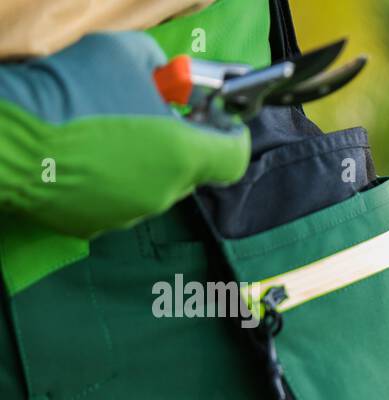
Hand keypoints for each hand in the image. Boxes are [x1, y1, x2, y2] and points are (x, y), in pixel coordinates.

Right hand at [0, 32, 249, 237]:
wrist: (7, 136)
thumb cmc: (70, 89)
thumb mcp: (125, 53)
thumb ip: (161, 69)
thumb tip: (168, 80)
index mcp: (183, 155)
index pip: (235, 157)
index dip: (231, 134)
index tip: (216, 117)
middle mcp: (163, 193)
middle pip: (191, 171)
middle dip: (181, 144)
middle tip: (153, 115)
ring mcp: (129, 215)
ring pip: (152, 187)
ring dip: (142, 162)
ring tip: (107, 132)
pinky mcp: (94, 227)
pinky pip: (115, 201)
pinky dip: (109, 180)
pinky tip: (81, 156)